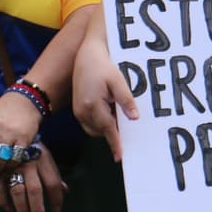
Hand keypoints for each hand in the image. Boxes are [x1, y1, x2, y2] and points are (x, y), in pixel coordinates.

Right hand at [0, 144, 67, 211]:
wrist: (10, 133)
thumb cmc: (32, 150)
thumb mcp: (46, 158)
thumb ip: (54, 175)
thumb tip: (65, 191)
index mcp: (43, 160)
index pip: (53, 183)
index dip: (56, 200)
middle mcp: (29, 164)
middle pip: (35, 190)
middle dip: (37, 208)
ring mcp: (12, 167)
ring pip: (17, 192)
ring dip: (22, 209)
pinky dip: (3, 202)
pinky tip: (10, 209)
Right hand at [72, 32, 138, 161]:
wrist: (86, 56)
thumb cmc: (103, 66)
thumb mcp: (118, 81)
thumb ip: (126, 101)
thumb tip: (135, 118)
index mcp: (92, 105)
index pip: (107, 130)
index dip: (115, 143)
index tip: (120, 156)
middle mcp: (82, 111)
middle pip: (101, 131)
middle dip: (112, 132)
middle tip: (125, 122)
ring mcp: (78, 111)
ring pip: (94, 129)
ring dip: (106, 127)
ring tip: (116, 111)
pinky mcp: (77, 108)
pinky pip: (90, 123)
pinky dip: (100, 121)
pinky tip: (108, 108)